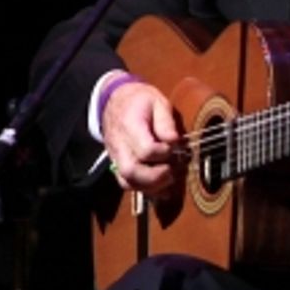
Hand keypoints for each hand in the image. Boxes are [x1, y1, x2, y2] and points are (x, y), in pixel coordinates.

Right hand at [101, 79, 181, 196]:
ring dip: (150, 187)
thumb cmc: (140, 101)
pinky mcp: (118, 164)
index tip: (173, 148)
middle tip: (172, 172)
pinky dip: (144, 189)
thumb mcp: (158, 101)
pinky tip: (160, 187)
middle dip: (156, 178)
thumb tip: (173, 141)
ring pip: (127, 182)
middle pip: (131, 172)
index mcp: (130, 126)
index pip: (145, 150)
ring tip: (168, 180)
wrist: (115, 100)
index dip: (163, 153)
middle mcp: (119, 145)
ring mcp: (116, 157)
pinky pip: (127, 183)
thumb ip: (166, 122)